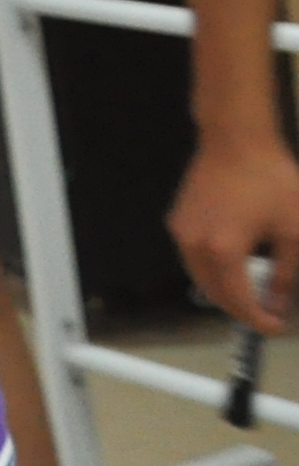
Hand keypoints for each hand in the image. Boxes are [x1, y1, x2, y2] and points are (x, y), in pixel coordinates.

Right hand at [168, 138, 298, 332]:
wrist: (237, 140)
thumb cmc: (269, 178)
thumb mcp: (293, 229)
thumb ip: (286, 272)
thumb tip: (278, 299)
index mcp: (223, 251)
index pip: (238, 300)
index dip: (258, 319)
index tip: (274, 326)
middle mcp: (195, 245)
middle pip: (214, 293)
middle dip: (240, 308)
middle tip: (265, 311)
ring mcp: (182, 232)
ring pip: (200, 276)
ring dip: (225, 288)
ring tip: (252, 287)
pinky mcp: (179, 220)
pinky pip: (193, 257)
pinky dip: (212, 268)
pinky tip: (235, 260)